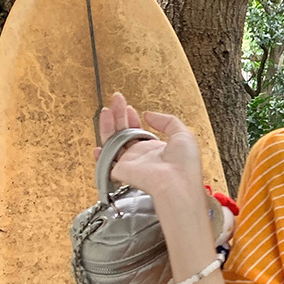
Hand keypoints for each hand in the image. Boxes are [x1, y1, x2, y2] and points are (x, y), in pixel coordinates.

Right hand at [97, 91, 203, 206]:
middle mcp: (141, 156)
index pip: (138, 130)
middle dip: (119, 114)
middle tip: (117, 99)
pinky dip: (100, 153)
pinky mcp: (120, 170)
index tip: (129, 107)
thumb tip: (149, 114)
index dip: (132, 118)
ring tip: (107, 109)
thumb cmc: (184, 165)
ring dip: (108, 124)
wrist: (176, 184)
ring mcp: (130, 162)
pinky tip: (98, 143)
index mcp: (156, 149)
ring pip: (113, 141)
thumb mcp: (183, 134)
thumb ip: (167, 121)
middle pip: (124, 132)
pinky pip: (106, 161)